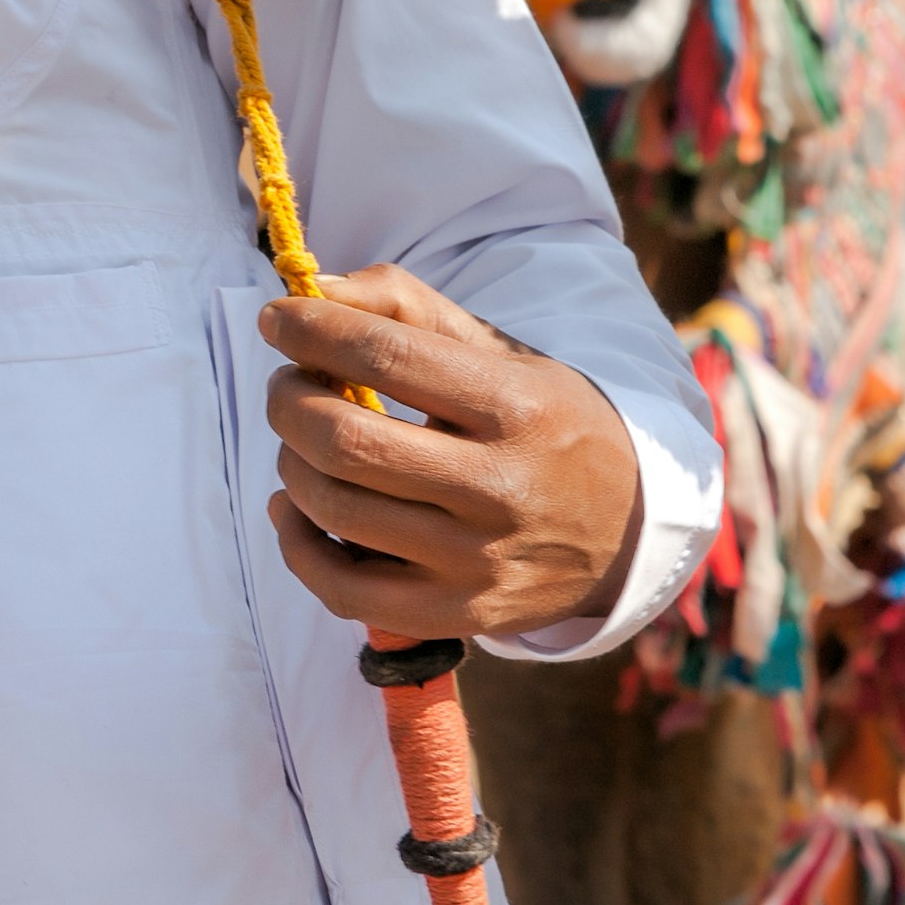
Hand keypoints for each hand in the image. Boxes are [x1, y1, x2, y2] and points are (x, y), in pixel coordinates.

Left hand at [259, 264, 642, 642]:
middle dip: (289, 400)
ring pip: (336, 509)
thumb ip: (408, 308)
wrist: (628, 527)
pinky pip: (342, 589)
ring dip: (290, 460)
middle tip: (288, 383)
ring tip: (301, 439)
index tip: (277, 318)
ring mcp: (477, 562)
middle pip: (346, 440)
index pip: (386, 356)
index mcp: (516, 405)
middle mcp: (499, 488)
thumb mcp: (500, 352)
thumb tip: (314, 289)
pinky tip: (296, 507)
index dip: (313, 330)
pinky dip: (296, 542)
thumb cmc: (545, 422)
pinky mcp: (457, 615)